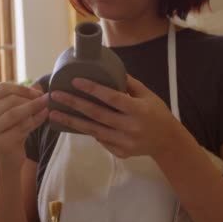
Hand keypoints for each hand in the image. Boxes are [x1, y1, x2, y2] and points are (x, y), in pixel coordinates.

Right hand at [0, 82, 49, 169]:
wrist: (8, 159)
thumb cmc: (12, 131)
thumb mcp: (16, 112)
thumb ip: (24, 98)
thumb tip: (39, 87)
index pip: (2, 88)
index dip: (22, 88)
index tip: (37, 92)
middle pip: (10, 100)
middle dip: (31, 98)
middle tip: (46, 99)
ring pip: (15, 113)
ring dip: (35, 107)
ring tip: (48, 104)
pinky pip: (22, 127)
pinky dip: (36, 119)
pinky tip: (45, 115)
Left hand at [49, 74, 180, 158]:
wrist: (167, 141)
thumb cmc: (157, 113)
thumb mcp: (147, 94)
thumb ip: (128, 83)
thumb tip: (108, 68)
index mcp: (138, 110)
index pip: (112, 98)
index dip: (93, 89)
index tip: (75, 81)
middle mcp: (130, 127)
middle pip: (97, 114)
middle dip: (74, 104)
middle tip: (55, 95)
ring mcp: (125, 142)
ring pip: (93, 130)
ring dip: (72, 122)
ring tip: (55, 113)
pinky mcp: (121, 152)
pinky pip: (100, 141)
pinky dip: (89, 132)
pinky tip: (75, 124)